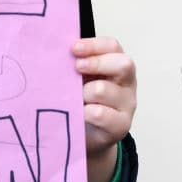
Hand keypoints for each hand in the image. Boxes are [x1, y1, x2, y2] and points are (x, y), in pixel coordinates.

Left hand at [72, 37, 135, 181]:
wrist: (85, 136)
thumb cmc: (82, 101)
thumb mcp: (81, 79)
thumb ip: (76, 64)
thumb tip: (55, 50)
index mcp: (116, 65)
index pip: (113, 46)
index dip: (94, 45)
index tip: (73, 48)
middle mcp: (127, 83)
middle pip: (123, 64)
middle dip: (95, 63)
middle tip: (76, 67)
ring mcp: (127, 104)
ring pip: (103, 89)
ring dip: (83, 92)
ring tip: (74, 99)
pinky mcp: (121, 125)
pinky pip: (100, 114)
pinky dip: (84, 112)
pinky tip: (78, 114)